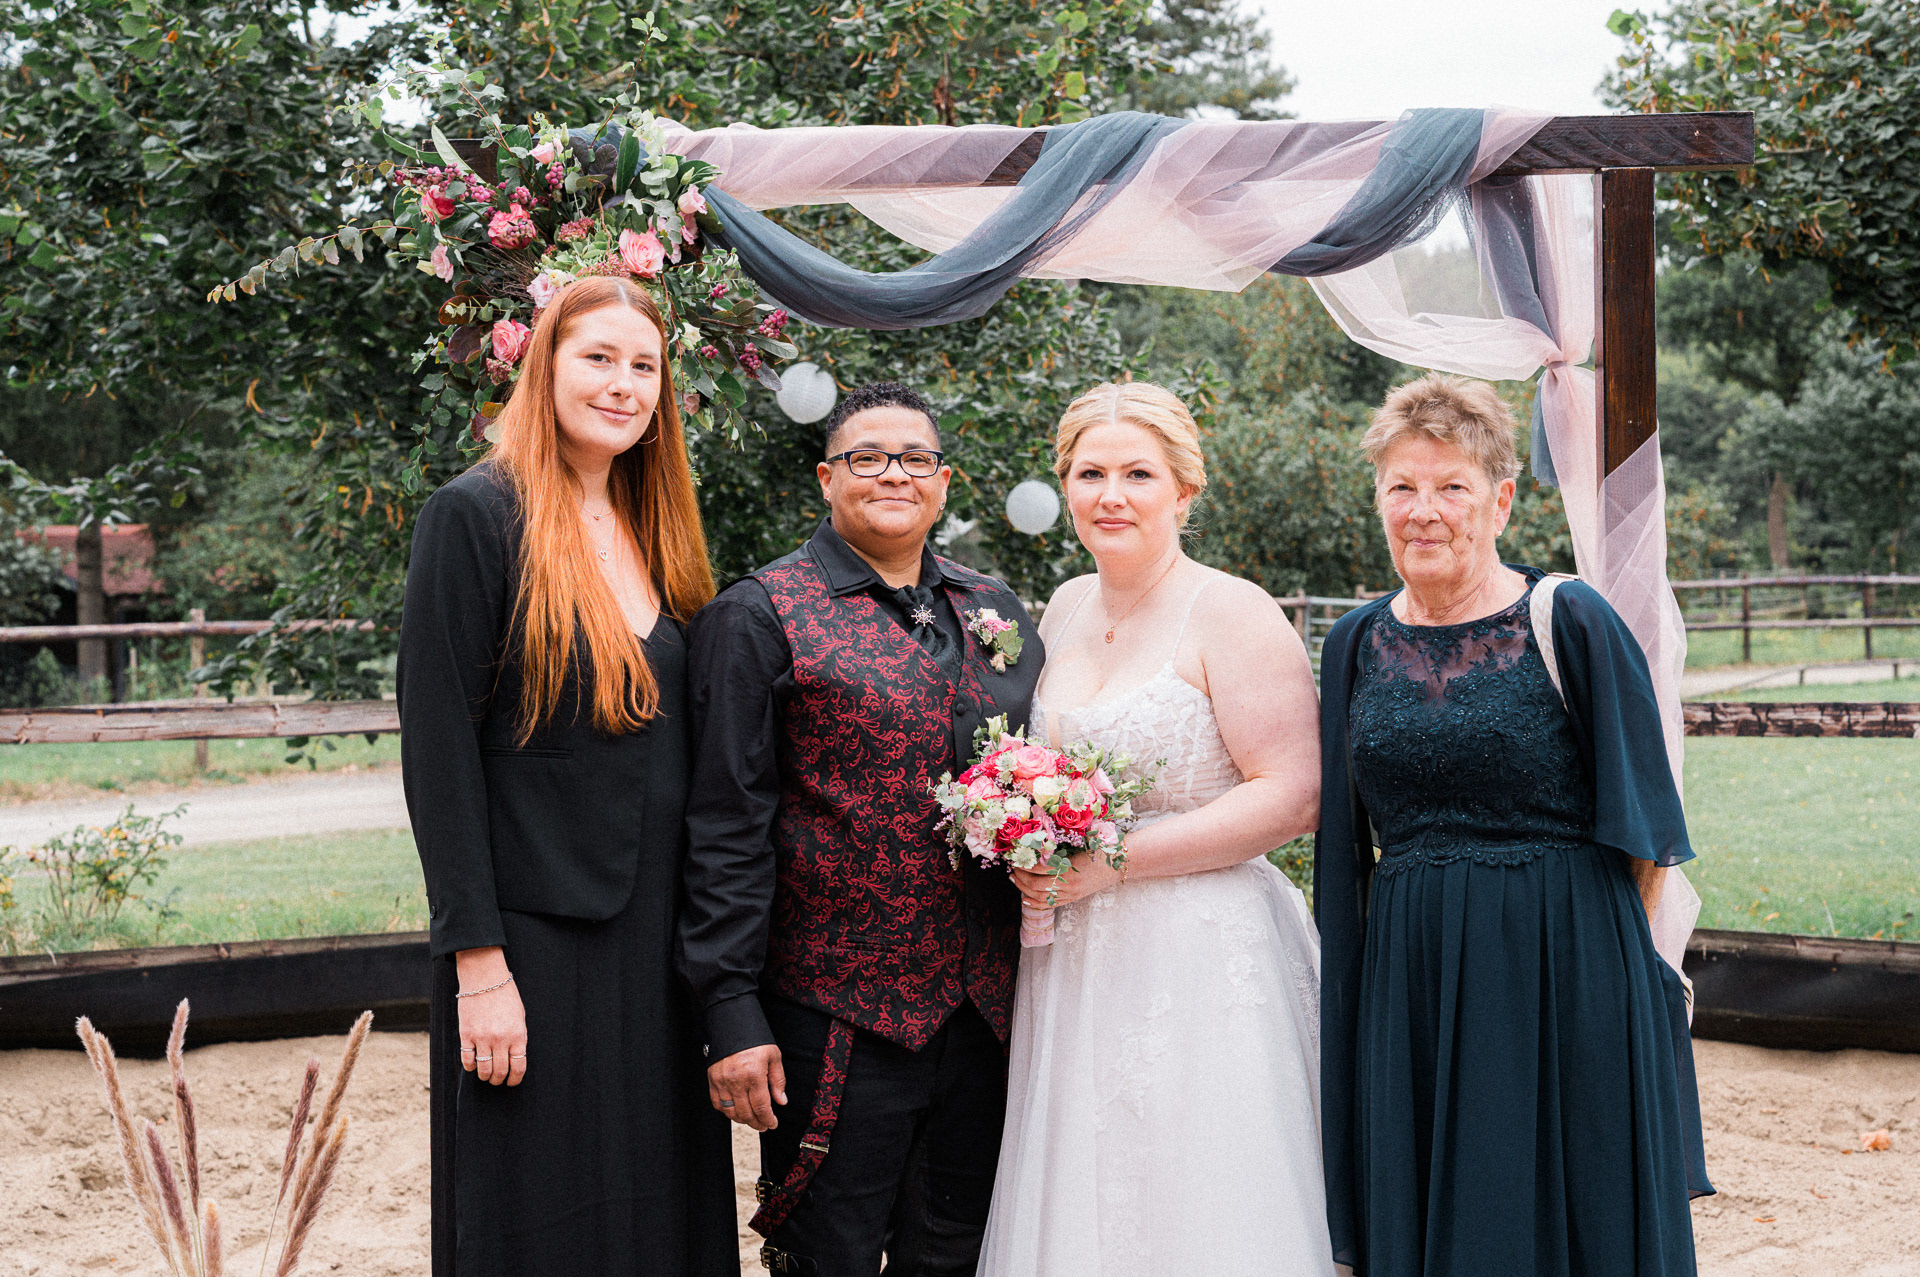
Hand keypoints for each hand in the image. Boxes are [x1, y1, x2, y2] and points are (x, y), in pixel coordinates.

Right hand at [455, 946, 526, 1086]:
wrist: (484, 978)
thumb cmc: (505, 995)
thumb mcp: (519, 1016)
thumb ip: (517, 1037)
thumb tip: (514, 1057)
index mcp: (518, 1034)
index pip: (518, 1067)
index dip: (515, 1079)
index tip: (512, 1082)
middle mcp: (501, 1039)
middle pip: (500, 1071)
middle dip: (499, 1080)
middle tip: (497, 1080)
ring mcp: (482, 1038)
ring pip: (484, 1070)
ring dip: (485, 1077)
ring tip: (486, 1076)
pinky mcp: (466, 1034)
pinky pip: (467, 1060)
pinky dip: (470, 1067)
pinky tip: (473, 1066)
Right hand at [709, 1044, 785, 1131]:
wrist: (732, 1024)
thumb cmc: (755, 1040)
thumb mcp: (773, 1056)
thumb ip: (778, 1080)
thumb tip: (781, 1101)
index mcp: (754, 1075)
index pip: (761, 1107)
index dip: (768, 1120)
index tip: (773, 1124)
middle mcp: (736, 1081)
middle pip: (746, 1113)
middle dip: (757, 1123)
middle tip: (764, 1125)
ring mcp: (721, 1082)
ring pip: (731, 1112)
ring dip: (742, 1120)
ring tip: (751, 1119)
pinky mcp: (712, 1080)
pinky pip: (717, 1104)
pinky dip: (726, 1111)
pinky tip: (736, 1110)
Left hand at [1012, 853, 1120, 907]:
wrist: (1118, 864)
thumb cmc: (1099, 849)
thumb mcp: (1079, 845)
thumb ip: (1059, 847)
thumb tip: (1036, 844)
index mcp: (1070, 868)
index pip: (1040, 869)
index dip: (1025, 864)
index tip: (1016, 857)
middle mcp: (1069, 884)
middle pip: (1037, 885)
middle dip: (1021, 878)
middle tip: (1012, 869)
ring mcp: (1071, 894)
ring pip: (1041, 897)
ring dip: (1024, 889)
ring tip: (1015, 880)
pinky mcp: (1073, 898)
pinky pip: (1050, 904)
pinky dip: (1035, 903)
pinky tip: (1025, 898)